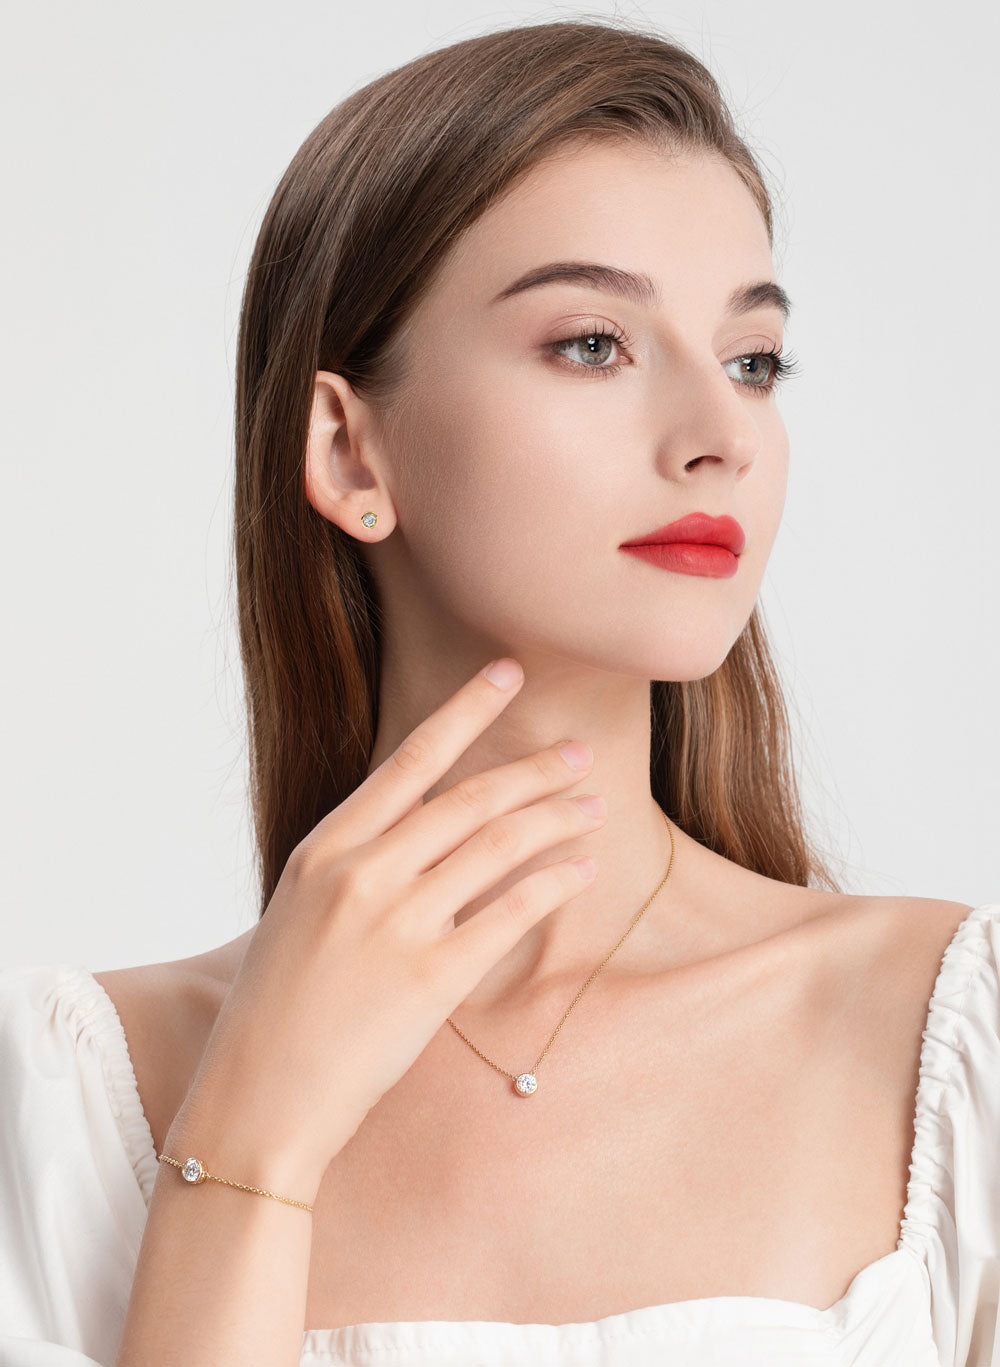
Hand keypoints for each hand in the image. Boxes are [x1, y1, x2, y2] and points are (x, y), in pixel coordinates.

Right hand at [168, 659, 605, 1201]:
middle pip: (468, 798)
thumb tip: (421, 833)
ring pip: (498, 846)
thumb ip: (354, 866)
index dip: (466, 710)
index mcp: (323, 850)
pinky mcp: (431, 978)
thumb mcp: (298, 913)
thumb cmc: (275, 1009)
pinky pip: (511, 913)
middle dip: (534, 770)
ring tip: (592, 809)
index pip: (410, 759)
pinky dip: (554, 884)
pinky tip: (582, 871)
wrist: (255, 1101)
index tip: (508, 674)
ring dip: (555, 820)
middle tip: (578, 752)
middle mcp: (360, 873)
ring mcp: (396, 923)